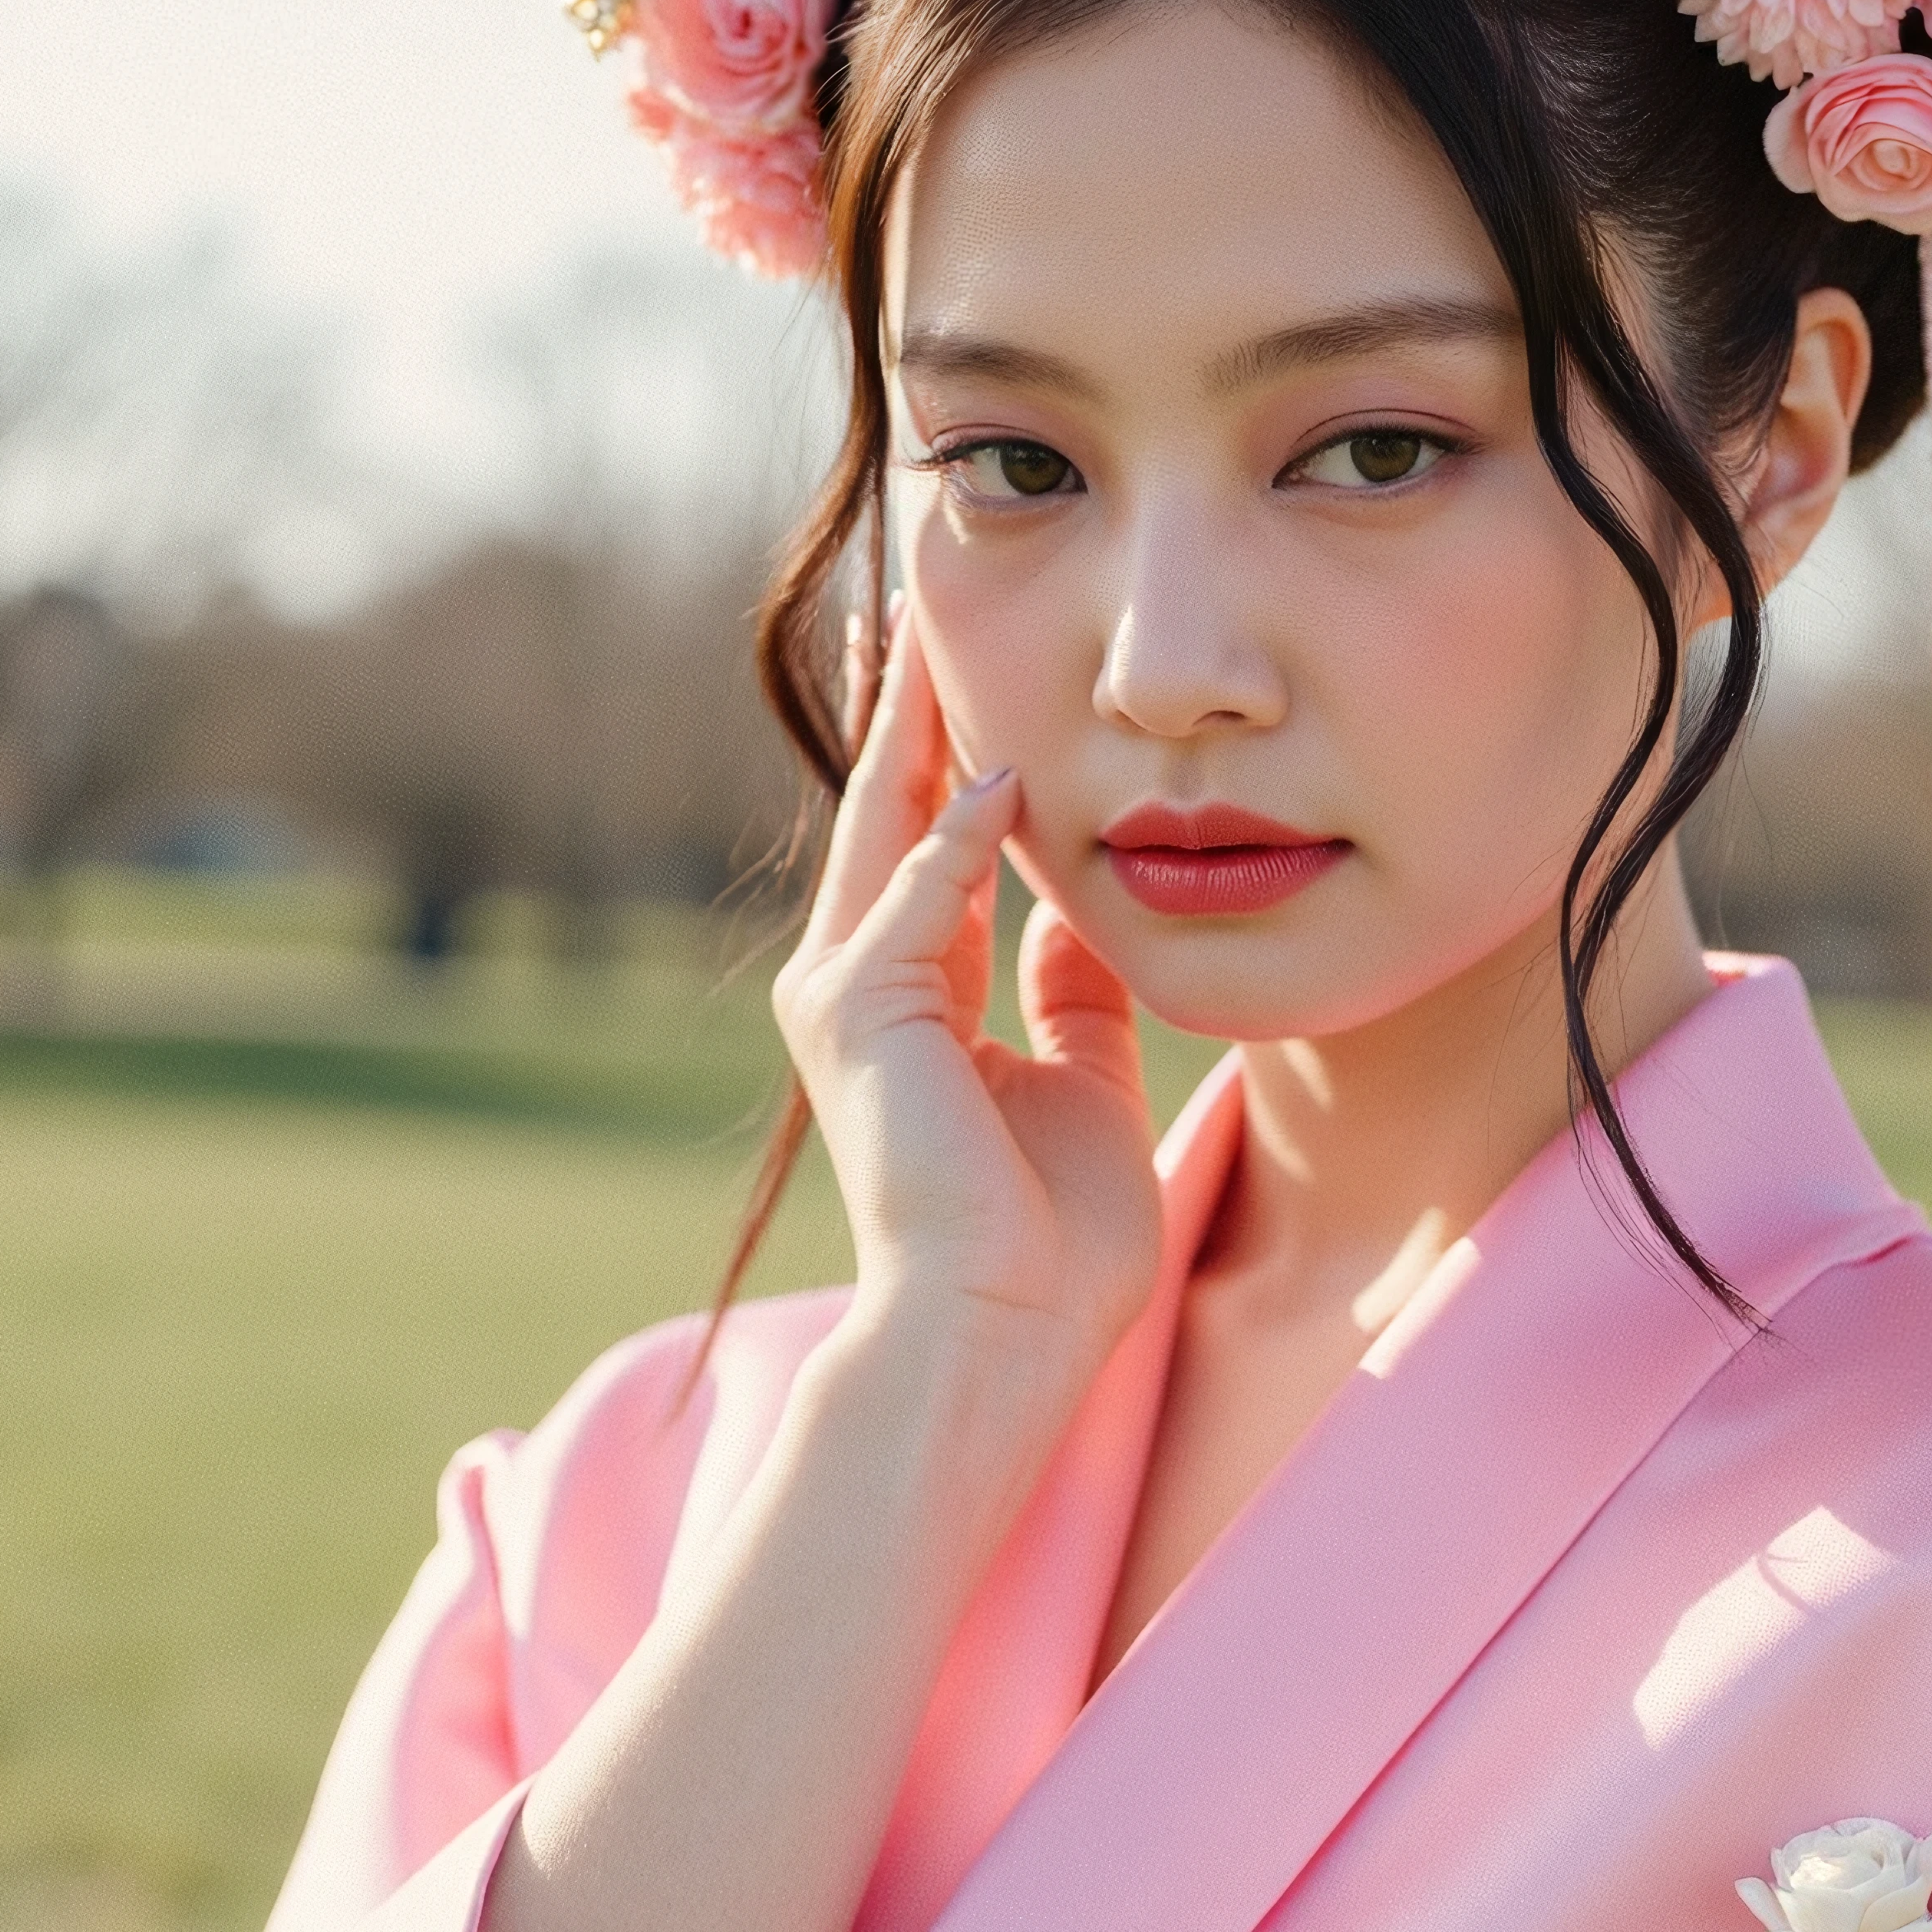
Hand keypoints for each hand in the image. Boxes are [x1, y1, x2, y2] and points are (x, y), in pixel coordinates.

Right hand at [775, 602, 1160, 1395]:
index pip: (925, 846)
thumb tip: (1077, 913)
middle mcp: (859, 985)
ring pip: (884, 829)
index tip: (959, 670)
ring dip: (913, 728)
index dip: (948, 756)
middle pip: (886, 811)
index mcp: (912, 1000)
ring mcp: (847, 996)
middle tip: (914, 601)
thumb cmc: (1049, 1239)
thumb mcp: (1083, 1079)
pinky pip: (918, 900)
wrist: (1002, 1330)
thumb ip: (1072, 991)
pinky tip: (1004, 773)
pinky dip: (959, 838)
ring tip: (927, 629)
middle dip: (906, 707)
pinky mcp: (862, 1016)